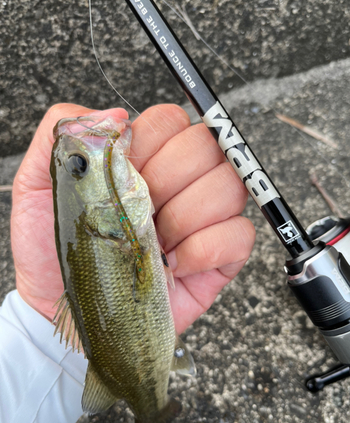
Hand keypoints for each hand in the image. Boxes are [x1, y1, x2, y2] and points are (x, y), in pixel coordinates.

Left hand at [11, 103, 254, 333]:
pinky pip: (240, 235)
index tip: (126, 174)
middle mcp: (180, 183)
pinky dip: (205, 250)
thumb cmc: (55, 249)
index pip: (171, 121)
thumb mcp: (36, 185)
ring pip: (230, 186)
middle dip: (169, 180)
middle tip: (140, 211)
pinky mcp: (220, 256)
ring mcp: (205, 219)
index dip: (152, 143)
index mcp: (144, 160)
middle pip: (208, 147)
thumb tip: (117, 115)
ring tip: (156, 243)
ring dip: (186, 216)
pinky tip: (175, 265)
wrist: (66, 307)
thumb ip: (63, 131)